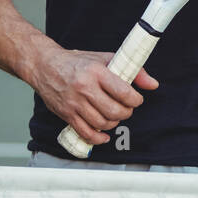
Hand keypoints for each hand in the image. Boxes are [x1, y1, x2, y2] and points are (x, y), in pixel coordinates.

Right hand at [30, 47, 158, 147]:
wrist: (45, 66)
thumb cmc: (77, 62)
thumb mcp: (105, 59)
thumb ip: (132, 71)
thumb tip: (152, 84)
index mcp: (96, 72)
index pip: (123, 92)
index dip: (135, 100)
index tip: (136, 100)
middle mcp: (85, 88)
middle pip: (114, 111)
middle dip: (126, 113)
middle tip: (127, 109)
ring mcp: (74, 103)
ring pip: (101, 123)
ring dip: (113, 123)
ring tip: (114, 116)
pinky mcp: (66, 114)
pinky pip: (85, 133)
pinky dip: (98, 138)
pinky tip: (103, 134)